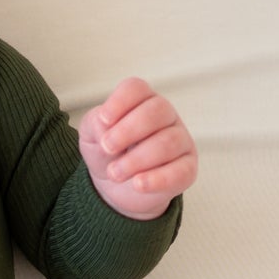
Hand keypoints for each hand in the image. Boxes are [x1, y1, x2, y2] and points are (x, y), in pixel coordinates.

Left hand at [77, 77, 197, 218]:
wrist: (116, 188)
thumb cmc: (107, 154)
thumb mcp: (92, 136)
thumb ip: (95, 124)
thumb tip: (105, 124)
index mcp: (141, 101)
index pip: (136, 89)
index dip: (120, 102)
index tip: (103, 120)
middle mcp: (165, 116)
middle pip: (157, 110)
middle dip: (128, 130)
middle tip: (107, 148)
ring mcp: (180, 141)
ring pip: (168, 142)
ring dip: (136, 160)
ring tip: (114, 173)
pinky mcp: (186, 169)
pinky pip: (180, 171)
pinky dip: (157, 179)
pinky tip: (138, 184)